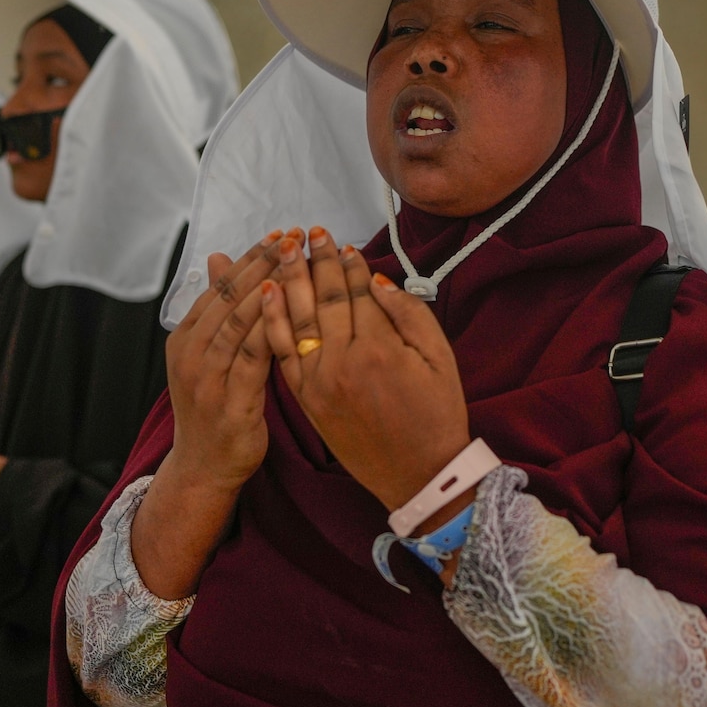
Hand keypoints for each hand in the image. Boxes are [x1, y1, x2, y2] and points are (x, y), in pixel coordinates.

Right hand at [164, 228, 293, 491]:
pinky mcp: (229, 402)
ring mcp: (206, 378)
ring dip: (269, 287)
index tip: (280, 234)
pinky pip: (252, 357)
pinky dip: (270, 328)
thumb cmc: (213, 407)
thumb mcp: (209, 355)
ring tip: (296, 262)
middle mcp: (190, 354)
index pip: (219, 287)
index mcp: (184, 338)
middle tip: (294, 237)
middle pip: (229, 298)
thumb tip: (217, 258)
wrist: (203, 466)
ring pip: (238, 322)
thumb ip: (218, 310)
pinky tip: (291, 307)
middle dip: (263, 263)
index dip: (250, 257)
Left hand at [262, 227, 470, 512]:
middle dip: (316, 261)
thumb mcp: (440, 358)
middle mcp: (344, 361)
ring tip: (284, 250)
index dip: (347, 264)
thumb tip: (376, 280)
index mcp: (380, 348)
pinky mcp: (306, 399)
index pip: (357, 292)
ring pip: (298, 320)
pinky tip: (267, 294)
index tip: (341, 241)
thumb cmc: (437, 414)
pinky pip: (283, 353)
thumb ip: (409, 314)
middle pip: (324, 299)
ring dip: (289, 280)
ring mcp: (319, 381)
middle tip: (308, 232)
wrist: (419, 474)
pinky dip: (272, 321)